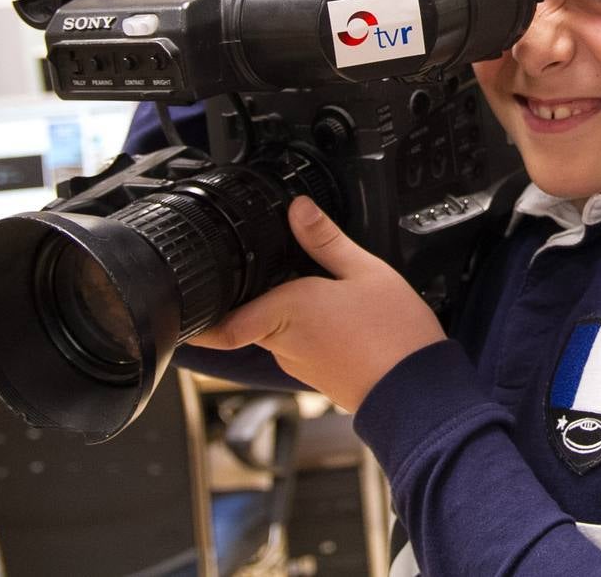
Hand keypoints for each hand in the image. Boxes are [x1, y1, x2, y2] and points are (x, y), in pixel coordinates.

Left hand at [190, 196, 445, 411]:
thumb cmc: (394, 334)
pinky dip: (307, 329)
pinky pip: (299, 346)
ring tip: (314, 287)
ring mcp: (300, 364)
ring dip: (284, 313)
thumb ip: (326, 240)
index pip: (221, 325)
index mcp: (286, 312)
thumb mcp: (365, 271)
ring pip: (275, 332)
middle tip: (266, 270)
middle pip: (249, 319)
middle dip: (254, 297)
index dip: (197, 321)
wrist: (417, 391)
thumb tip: (298, 210)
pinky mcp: (318, 377)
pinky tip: (335, 315)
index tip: (184, 307)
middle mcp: (284, 343)